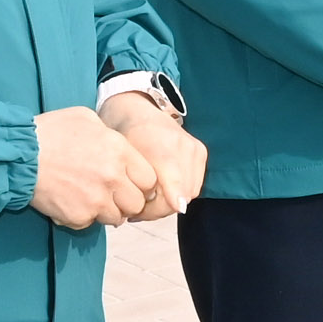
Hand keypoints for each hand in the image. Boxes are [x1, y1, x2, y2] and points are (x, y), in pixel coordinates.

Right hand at [28, 104, 149, 228]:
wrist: (19, 154)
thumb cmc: (50, 132)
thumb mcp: (86, 118)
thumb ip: (110, 135)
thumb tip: (119, 147)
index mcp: (120, 151)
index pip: (149, 180)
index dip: (141, 184)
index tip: (131, 184)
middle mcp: (113, 177)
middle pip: (137, 204)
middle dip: (127, 202)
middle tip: (111, 195)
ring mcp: (96, 200)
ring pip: (116, 218)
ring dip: (106, 211)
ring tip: (88, 198)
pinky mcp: (79, 216)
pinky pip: (90, 224)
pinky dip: (82, 217)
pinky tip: (70, 202)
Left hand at [99, 89, 206, 216]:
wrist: (135, 107)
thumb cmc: (121, 133)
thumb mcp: (121, 159)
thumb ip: (139, 183)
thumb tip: (166, 209)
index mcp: (161, 148)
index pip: (172, 197)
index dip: (154, 212)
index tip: (134, 214)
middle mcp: (184, 148)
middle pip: (181, 198)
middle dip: (158, 209)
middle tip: (136, 209)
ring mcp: (195, 149)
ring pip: (189, 194)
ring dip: (168, 202)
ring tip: (146, 198)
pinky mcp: (201, 152)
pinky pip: (194, 185)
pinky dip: (177, 192)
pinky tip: (159, 190)